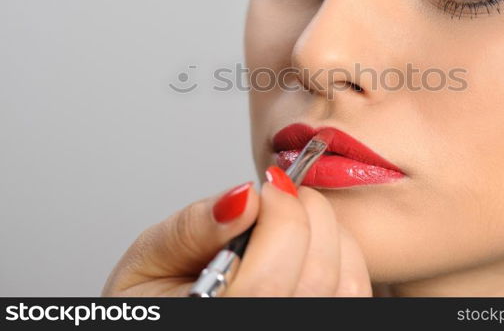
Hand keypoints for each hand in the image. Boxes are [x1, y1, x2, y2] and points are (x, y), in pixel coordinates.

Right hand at [101, 166, 371, 296]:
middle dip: (307, 214)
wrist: (166, 314)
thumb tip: (243, 199)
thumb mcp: (149, 261)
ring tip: (296, 213)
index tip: (267, 188)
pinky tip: (313, 239)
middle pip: (314, 278)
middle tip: (282, 191)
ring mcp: (300, 329)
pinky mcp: (321, 321)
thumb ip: (192, 229)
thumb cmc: (154, 301)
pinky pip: (354, 292)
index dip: (280, 218)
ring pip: (344, 285)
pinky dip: (344, 252)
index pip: (268, 281)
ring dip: (329, 231)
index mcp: (212, 320)